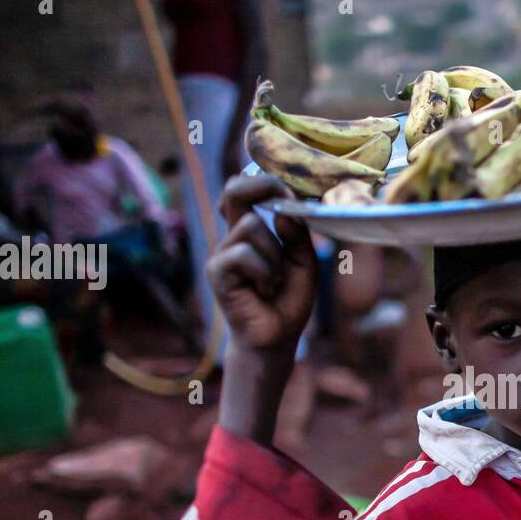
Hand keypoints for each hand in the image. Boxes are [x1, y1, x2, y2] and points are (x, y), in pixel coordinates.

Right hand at [209, 174, 317, 353]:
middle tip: (286, 200)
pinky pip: (243, 253)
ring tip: (275, 280)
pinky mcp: (217, 272)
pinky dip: (264, 271)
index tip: (292, 192)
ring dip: (274, 254)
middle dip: (261, 185)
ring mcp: (223, 253)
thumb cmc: (288, 299)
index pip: (246, 190)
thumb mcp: (304, 262)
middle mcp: (234, 237)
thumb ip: (297, 235)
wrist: (277, 337)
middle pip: (234, 190)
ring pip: (252, 226)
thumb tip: (283, 212)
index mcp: (253, 231)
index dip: (266, 181)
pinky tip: (265, 289)